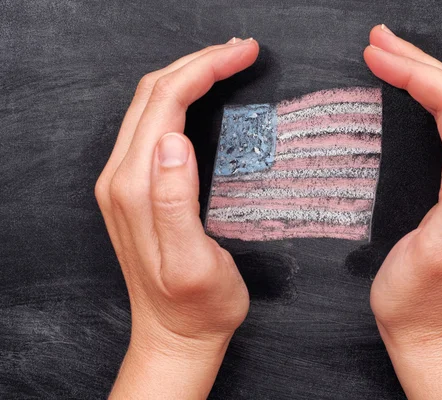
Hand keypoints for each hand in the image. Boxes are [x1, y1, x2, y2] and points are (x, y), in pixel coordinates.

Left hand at [94, 37, 258, 398]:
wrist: (175, 334)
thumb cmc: (196, 304)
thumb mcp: (193, 263)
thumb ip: (174, 201)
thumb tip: (174, 140)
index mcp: (136, 187)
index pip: (166, 102)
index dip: (204, 69)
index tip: (244, 54)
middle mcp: (122, 178)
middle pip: (154, 95)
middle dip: (197, 62)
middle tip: (242, 50)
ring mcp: (124, 182)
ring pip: (151, 106)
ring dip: (187, 76)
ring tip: (226, 63)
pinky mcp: (135, 189)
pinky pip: (153, 126)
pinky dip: (180, 99)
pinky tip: (201, 97)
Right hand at [365, 25, 441, 398]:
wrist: (430, 335)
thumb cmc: (421, 301)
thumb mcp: (438, 251)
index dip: (418, 75)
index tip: (377, 56)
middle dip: (420, 64)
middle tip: (378, 42)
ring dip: (425, 76)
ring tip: (389, 56)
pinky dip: (429, 102)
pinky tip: (411, 94)